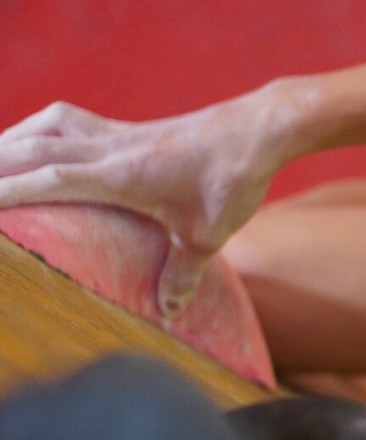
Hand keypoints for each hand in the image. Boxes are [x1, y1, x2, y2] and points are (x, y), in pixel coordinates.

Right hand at [0, 90, 292, 317]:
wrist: (258, 130)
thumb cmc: (232, 181)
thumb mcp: (209, 236)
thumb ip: (183, 273)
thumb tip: (168, 311)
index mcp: (119, 174)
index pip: (48, 179)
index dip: (9, 190)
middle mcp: (109, 148)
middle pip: (33, 147)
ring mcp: (118, 134)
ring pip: (48, 126)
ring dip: (14, 140)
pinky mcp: (129, 129)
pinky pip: (69, 121)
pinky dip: (44, 129)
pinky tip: (41, 142)